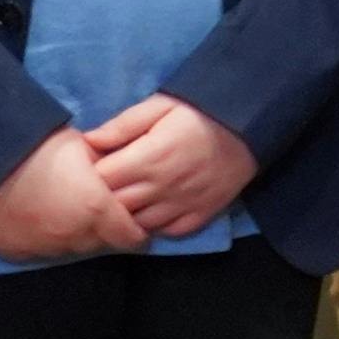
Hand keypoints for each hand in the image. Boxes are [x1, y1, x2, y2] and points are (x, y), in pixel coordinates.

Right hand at [0, 126, 145, 262]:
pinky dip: (47, 239)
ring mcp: (42, 247)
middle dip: (106, 231)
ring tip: (67, 213)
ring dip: (76, 236)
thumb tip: (126, 179)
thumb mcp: (85, 149)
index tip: (132, 220)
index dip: (136, 229)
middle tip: (98, 211)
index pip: (132, 238)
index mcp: (96, 210)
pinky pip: (42, 251)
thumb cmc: (37, 145)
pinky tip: (41, 220)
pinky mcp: (15, 251)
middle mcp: (73, 236)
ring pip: (72, 250)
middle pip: (103, 244)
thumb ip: (110, 170)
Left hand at [81, 95, 259, 241]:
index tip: (94, 167)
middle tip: (109, 185)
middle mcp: (162, 187)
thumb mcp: (159, 106)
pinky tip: (155, 210)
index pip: (100, 180)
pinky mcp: (201, 214)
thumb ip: (122, 125)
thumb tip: (88, 140)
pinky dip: (157, 225)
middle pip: (116, 206)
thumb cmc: (199, 112)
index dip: (91, 176)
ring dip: (129, 215)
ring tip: (130, 199)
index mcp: (148, 158)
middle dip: (106, 198)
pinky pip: (169, 231)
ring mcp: (183, 204)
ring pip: (139, 224)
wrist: (250, 126)